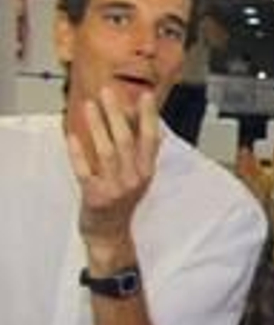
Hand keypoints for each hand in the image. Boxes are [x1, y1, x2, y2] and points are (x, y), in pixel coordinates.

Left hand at [66, 88, 161, 259]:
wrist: (111, 232)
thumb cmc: (123, 200)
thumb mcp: (139, 176)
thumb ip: (141, 151)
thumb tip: (149, 125)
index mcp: (146, 171)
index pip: (150, 140)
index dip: (148, 117)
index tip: (145, 95)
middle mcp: (134, 179)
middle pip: (125, 141)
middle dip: (117, 114)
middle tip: (108, 91)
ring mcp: (115, 188)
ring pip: (106, 152)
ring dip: (97, 127)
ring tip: (89, 106)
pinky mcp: (95, 196)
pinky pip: (85, 171)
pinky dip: (78, 154)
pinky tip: (72, 136)